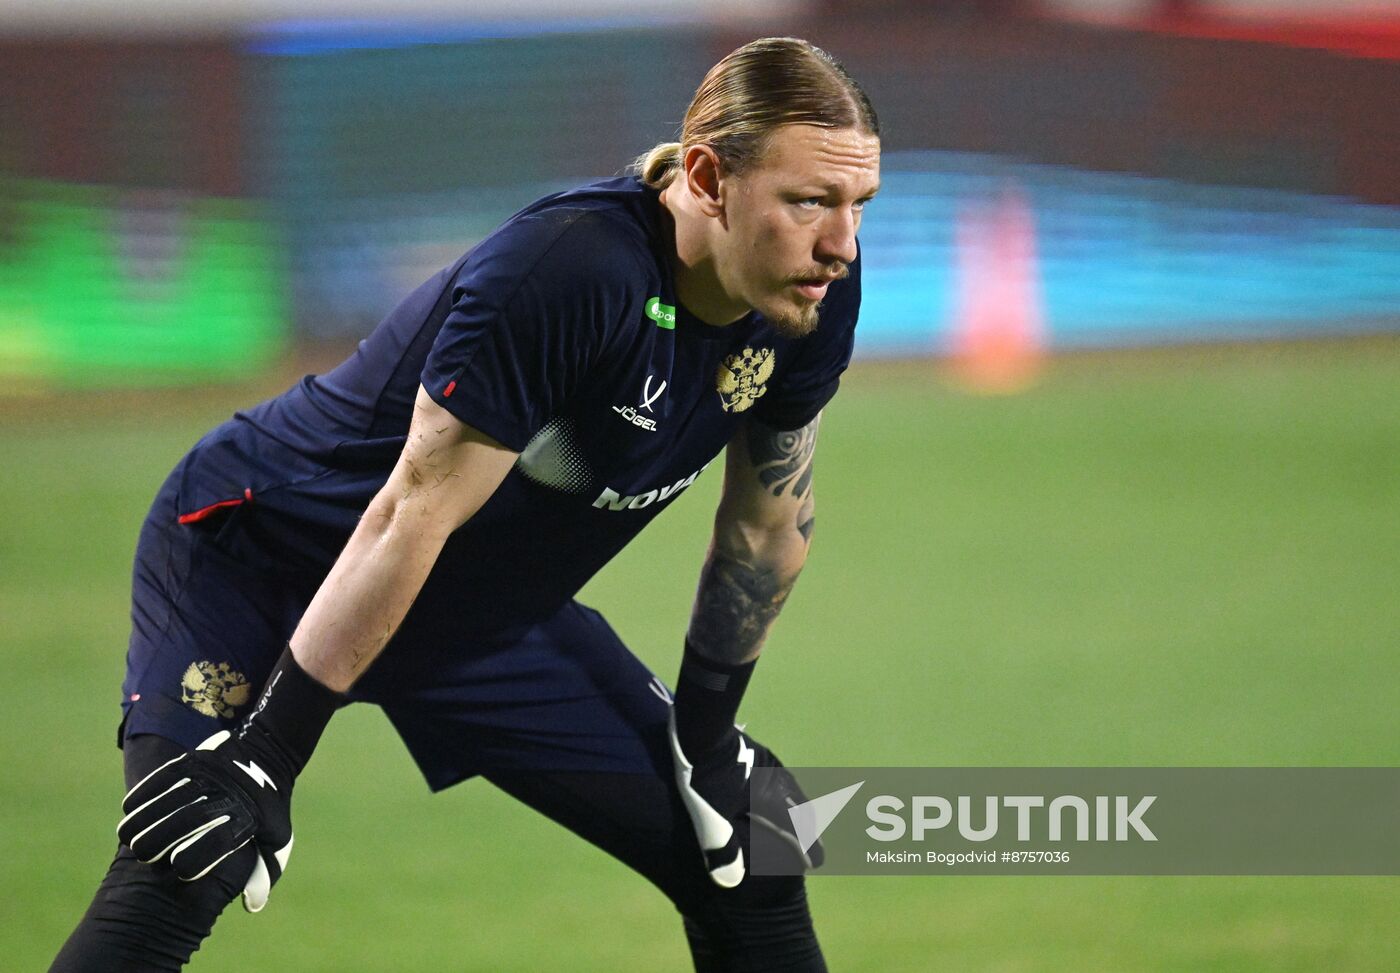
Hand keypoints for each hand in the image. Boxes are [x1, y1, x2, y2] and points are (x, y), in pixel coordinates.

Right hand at [117, 728, 294, 912]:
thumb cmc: (268, 812)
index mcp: (246, 821)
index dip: (191, 863)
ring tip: (131, 838)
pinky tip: (131, 811)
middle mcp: (227, 796)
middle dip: (155, 843)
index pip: (215, 844)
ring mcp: (209, 775)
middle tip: (143, 855)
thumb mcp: (277, 842)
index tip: (179, 871)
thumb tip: (249, 905)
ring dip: (140, 822)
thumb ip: (262, 875)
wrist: (271, 757)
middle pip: (182, 822)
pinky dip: (140, 797)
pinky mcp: (194, 759)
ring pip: (163, 801)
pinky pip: (157, 779)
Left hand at [668, 711, 821, 887]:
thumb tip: (729, 881)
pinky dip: (784, 791)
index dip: (808, 849)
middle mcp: (778, 781)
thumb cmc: (703, 775)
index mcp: (772, 800)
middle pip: (802, 809)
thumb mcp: (708, 817)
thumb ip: (721, 849)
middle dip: (808, 829)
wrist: (698, 727)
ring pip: (792, 790)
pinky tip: (773, 790)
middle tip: (812, 844)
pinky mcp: (757, 750)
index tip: (817, 863)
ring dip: (798, 808)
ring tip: (798, 819)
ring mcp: (769, 763)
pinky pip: (780, 777)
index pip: (799, 831)